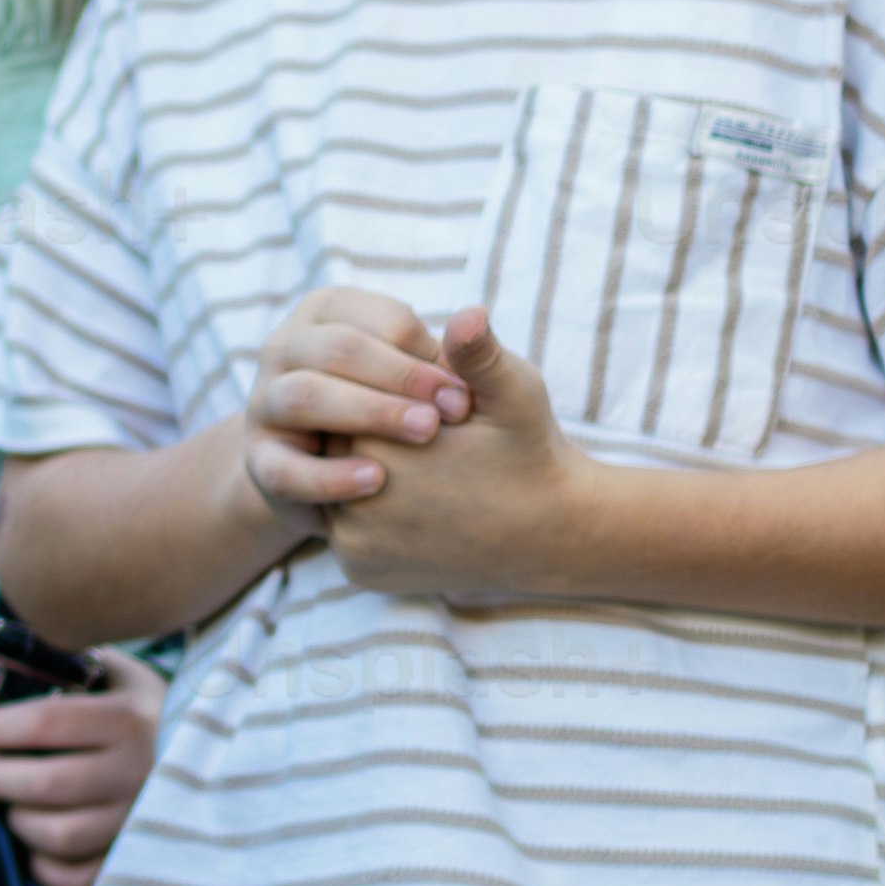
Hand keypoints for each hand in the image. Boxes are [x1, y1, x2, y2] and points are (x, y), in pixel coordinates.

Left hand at [0, 653, 162, 885]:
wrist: (222, 757)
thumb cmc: (151, 713)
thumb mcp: (122, 676)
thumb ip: (76, 664)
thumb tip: (13, 657)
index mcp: (130, 720)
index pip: (45, 723)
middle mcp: (139, 772)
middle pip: (43, 784)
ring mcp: (140, 821)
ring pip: (58, 835)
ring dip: (19, 820)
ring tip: (11, 803)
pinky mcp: (139, 859)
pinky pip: (78, 878)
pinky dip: (47, 865)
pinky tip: (40, 843)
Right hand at [244, 278, 468, 491]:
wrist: (338, 476)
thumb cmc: (394, 408)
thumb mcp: (420, 376)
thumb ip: (447, 354)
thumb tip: (476, 320)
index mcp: (326, 313)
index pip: (375, 317)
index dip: (423, 348)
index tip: (465, 386)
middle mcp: (285, 348)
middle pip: (335, 347)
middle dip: (400, 376)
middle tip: (455, 409)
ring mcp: (265, 403)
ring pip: (304, 395)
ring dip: (369, 412)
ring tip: (425, 433)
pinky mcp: (260, 461)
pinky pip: (285, 467)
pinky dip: (331, 475)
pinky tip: (377, 480)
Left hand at [331, 316, 602, 601]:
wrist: (551, 535)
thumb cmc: (531, 453)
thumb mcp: (515, 394)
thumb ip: (478, 355)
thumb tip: (466, 314)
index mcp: (382, 446)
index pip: (347, 401)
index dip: (385, 400)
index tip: (431, 415)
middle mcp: (356, 501)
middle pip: (333, 448)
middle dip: (369, 439)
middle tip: (426, 451)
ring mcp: (353, 544)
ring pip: (336, 491)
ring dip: (361, 478)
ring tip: (420, 478)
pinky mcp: (358, 571)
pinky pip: (347, 532)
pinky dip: (368, 518)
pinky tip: (412, 509)